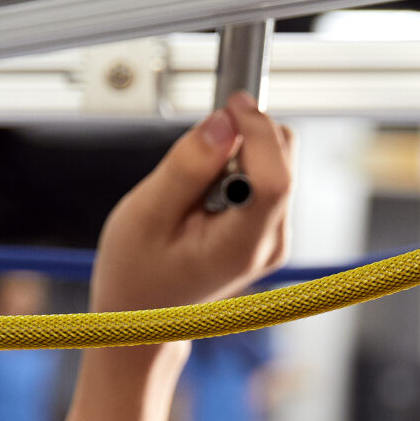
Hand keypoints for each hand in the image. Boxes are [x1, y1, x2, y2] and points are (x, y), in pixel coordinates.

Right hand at [90, 95, 294, 316]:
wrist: (143, 315)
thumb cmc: (136, 276)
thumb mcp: (145, 215)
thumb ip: (187, 167)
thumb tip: (223, 123)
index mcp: (241, 247)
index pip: (275, 177)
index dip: (257, 131)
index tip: (230, 106)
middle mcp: (269, 243)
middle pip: (283, 160)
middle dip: (245, 137)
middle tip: (198, 150)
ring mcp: (273, 238)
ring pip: (277, 162)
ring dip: (239, 153)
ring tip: (195, 185)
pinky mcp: (269, 229)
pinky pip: (266, 177)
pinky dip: (238, 168)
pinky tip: (206, 192)